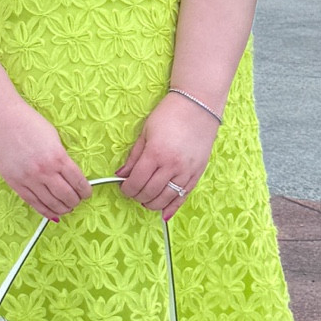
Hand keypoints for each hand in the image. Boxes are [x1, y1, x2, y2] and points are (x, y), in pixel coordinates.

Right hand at [0, 106, 91, 223]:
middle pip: (67, 195)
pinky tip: (52, 213)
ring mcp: (29, 179)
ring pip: (51, 203)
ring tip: (67, 208)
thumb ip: (61, 157)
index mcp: (57, 157)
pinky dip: (45, 211)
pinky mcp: (16, 184)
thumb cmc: (26, 123)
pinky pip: (34, 203)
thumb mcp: (52, 137)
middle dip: (75, 201)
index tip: (87, 193)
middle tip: (78, 201)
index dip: (85, 191)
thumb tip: (69, 175)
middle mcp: (45, 171)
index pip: (78, 181)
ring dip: (62, 209)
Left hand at [118, 92, 219, 222]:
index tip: (123, 186)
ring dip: (151, 203)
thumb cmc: (170, 115)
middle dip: (137, 195)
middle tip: (133, 191)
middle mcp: (171, 166)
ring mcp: (186, 172)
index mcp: (155, 154)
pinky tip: (163, 214)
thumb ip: (134, 156)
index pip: (135, 182)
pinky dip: (172, 208)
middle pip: (149, 193)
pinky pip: (183, 197)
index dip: (126, 188)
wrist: (198, 106)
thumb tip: (121, 174)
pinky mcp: (196, 174)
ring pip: (165, 199)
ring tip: (145, 199)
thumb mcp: (146, 132)